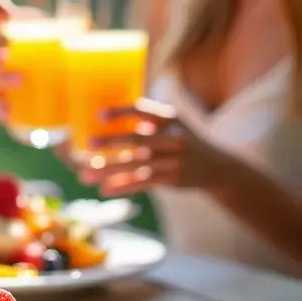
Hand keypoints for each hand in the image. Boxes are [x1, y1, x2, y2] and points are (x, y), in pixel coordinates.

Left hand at [68, 97, 233, 196]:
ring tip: (85, 175)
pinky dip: (123, 186)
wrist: (216, 167)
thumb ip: (146, 121)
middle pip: (138, 140)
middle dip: (112, 141)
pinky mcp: (172, 179)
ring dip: (109, 170)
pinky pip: (143, 183)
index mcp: (170, 118)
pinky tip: (104, 189)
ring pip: (136, 165)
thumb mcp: (172, 123)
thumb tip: (105, 114)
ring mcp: (173, 160)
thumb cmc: (183, 139)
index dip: (121, 112)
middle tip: (89, 143)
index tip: (99, 115)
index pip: (143, 111)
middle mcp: (173, 138)